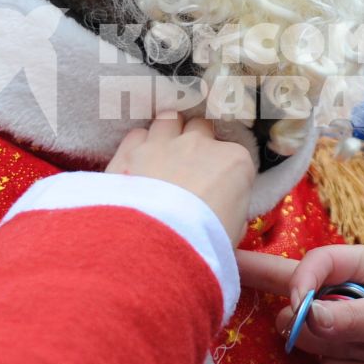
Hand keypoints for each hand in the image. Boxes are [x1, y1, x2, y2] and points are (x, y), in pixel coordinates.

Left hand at [107, 111, 254, 244]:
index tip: (216, 184)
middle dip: (195, 142)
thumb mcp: (234, 231)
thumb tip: (222, 209)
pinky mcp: (129, 151)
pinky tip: (137, 162)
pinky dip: (138, 145)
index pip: (232, 154)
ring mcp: (162, 143)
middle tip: (189, 165)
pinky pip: (137, 134)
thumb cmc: (204, 241)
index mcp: (234, 161)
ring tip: (162, 155)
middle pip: (200, 127)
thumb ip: (231, 209)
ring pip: (168, 120)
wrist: (156, 244)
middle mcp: (199, 144)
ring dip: (168, 133)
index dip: (223, 168)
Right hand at [238, 246, 363, 363]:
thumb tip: (305, 318)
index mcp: (360, 266)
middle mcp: (343, 294)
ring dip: (346, 353)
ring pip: (308, 340)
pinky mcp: (342, 362)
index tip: (299, 305)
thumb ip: (352, 318)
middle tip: (224, 277)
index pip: (313, 264)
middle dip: (282, 300)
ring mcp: (339, 330)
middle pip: (292, 293)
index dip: (300, 282)